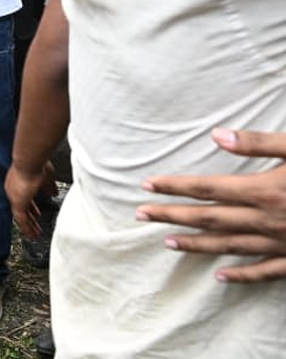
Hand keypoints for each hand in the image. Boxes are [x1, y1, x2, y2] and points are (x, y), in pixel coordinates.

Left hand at [5, 161, 55, 239]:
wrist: (30, 162)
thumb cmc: (37, 164)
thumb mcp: (46, 178)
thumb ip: (48, 187)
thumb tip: (52, 193)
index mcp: (19, 183)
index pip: (25, 199)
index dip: (32, 208)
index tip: (36, 214)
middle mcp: (14, 190)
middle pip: (22, 209)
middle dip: (30, 219)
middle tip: (35, 227)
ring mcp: (14, 197)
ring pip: (20, 216)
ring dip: (28, 227)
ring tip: (34, 236)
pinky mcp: (17, 204)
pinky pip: (20, 220)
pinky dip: (26, 229)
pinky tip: (31, 235)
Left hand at [138, 128, 285, 282]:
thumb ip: (258, 143)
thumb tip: (217, 135)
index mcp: (264, 191)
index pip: (207, 188)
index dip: (175, 187)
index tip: (147, 185)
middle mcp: (266, 219)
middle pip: (209, 218)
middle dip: (171, 215)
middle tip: (140, 214)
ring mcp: (280, 242)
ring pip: (229, 245)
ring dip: (196, 244)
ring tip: (166, 242)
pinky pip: (265, 271)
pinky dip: (242, 275)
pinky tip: (220, 277)